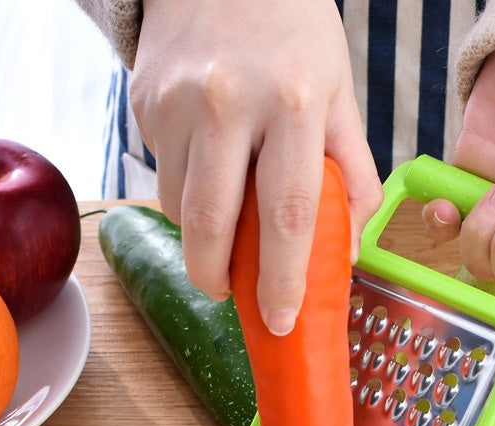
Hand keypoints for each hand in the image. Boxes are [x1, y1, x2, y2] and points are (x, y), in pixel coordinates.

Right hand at [131, 0, 381, 333]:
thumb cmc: (293, 35)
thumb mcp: (340, 94)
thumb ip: (351, 173)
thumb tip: (345, 248)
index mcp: (293, 102)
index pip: (287, 213)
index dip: (283, 278)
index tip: (280, 320)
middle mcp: (228, 102)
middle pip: (214, 223)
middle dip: (218, 278)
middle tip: (230, 296)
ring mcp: (176, 103)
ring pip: (181, 206)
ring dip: (202, 236)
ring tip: (226, 226)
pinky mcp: (143, 104)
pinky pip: (164, 175)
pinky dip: (187, 194)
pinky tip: (208, 168)